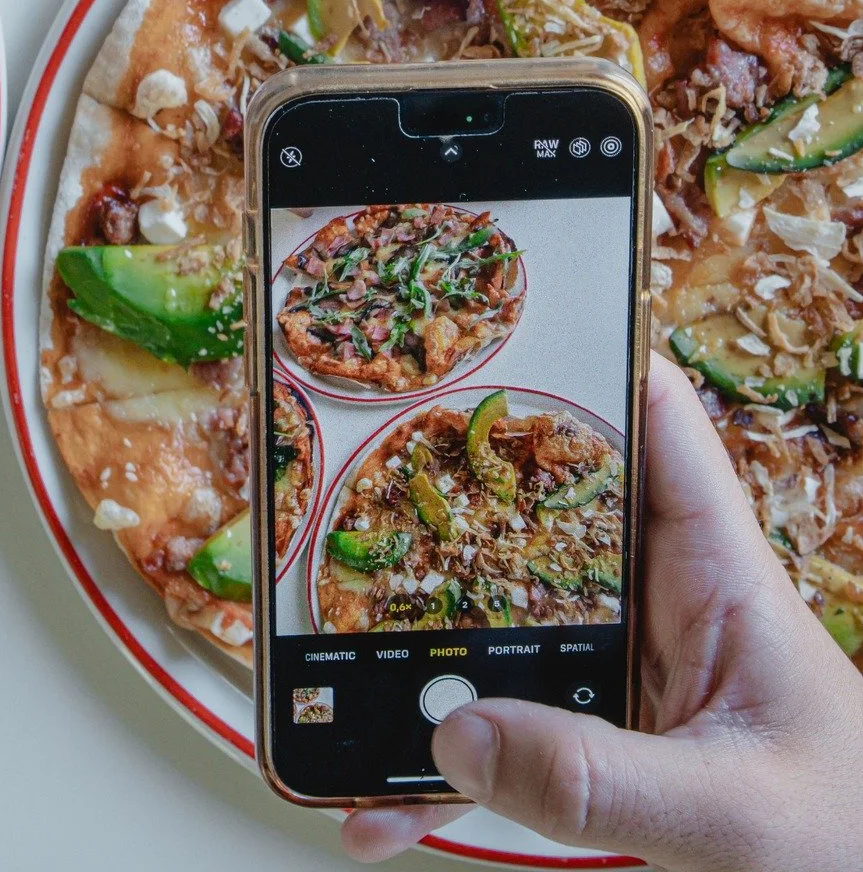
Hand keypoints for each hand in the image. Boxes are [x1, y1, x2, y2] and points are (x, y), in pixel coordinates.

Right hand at [341, 356, 862, 869]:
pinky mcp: (600, 752)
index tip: (492, 333)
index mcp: (721, 581)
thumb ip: (602, 780)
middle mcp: (663, 612)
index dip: (588, 360)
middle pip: (546, 515)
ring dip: (426, 658)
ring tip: (341, 666)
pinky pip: (502, 750)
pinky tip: (380, 808)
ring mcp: (625, 679)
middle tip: (361, 478)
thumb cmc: (847, 849)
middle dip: (454, 502)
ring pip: (505, 632)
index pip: (660, 427)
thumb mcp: (736, 816)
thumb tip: (459, 733)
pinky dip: (439, 776)